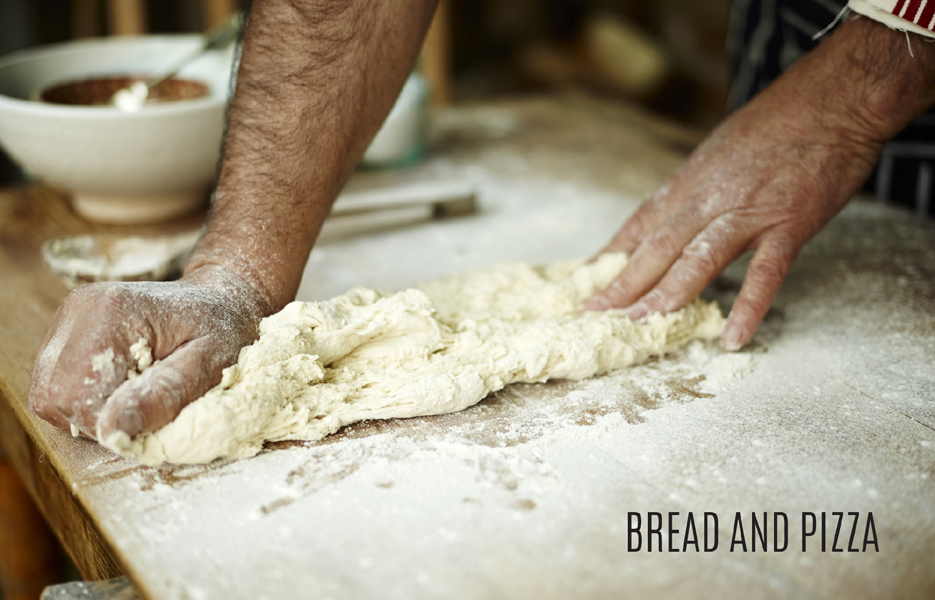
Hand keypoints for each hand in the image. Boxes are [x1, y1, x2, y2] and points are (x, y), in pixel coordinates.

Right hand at [29, 266, 270, 441]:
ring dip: (91, 411)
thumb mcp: (211, 364)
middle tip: (148, 407)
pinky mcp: (66, 333)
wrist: (220, 301)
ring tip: (139, 394)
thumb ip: (165, 394)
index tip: (153, 417)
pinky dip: (87, 400)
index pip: (74, 393)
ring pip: (49, 395)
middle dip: (99, 419)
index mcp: (112, 311)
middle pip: (53, 395)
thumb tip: (115, 429)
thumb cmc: (223, 331)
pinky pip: (56, 386)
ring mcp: (67, 320)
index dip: (109, 422)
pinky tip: (125, 387)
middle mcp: (79, 310)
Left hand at [583, 17, 922, 349]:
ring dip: (664, 294)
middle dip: (623, 283)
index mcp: (693, 180)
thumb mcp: (723, 146)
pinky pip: (764, 273)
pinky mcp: (789, 223)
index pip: (642, 222)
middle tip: (594, 313)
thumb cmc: (782, 117)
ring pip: (696, 259)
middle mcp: (710, 197)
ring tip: (638, 326)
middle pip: (657, 246)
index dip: (613, 253)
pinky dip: (748, 306)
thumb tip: (681, 209)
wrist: (834, 96)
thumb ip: (701, 182)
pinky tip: (732, 337)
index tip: (587, 278)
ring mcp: (748, 212)